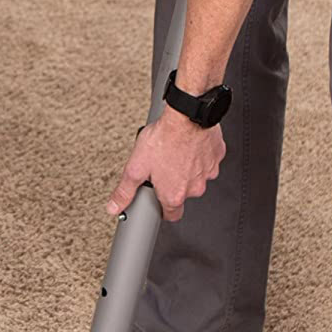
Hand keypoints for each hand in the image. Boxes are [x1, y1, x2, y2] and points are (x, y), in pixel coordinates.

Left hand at [107, 113, 225, 221]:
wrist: (186, 116)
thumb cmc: (164, 139)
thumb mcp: (135, 167)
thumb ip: (125, 191)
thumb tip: (114, 207)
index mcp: (174, 194)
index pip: (171, 215)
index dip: (162, 209)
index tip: (156, 200)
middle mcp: (195, 188)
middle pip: (182, 193)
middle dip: (172, 183)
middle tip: (160, 166)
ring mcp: (208, 172)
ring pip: (195, 176)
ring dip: (185, 168)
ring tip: (171, 151)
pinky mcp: (216, 156)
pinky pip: (206, 160)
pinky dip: (197, 155)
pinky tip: (186, 144)